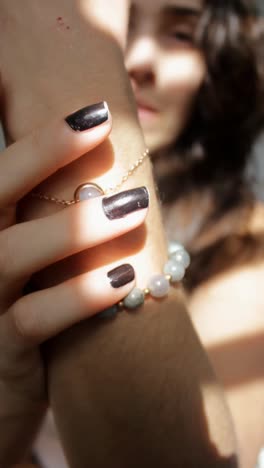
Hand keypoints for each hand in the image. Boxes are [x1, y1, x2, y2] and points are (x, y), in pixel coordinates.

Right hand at [0, 101, 147, 463]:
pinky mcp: (0, 353)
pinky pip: (31, 320)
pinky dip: (78, 296)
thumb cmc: (25, 313)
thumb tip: (108, 180)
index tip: (86, 107)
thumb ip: (50, 223)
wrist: (0, 393)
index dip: (35, 137)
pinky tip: (121, 278)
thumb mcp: (34, 263)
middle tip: (99, 122)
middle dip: (44, 152)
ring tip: (134, 206)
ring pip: (11, 254)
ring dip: (75, 227)